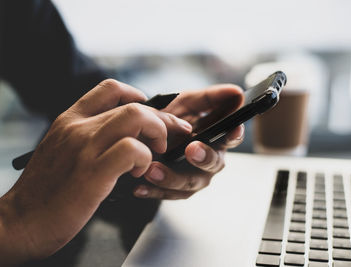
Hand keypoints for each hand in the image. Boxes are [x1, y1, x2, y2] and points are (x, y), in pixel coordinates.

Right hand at [0, 79, 191, 264]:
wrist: (21, 221)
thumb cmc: (47, 190)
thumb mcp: (62, 150)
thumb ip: (88, 137)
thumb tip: (125, 135)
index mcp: (70, 120)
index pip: (110, 89)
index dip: (137, 95)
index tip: (149, 108)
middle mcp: (78, 128)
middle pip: (134, 106)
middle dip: (162, 121)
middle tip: (169, 139)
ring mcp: (85, 148)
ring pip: (136, 118)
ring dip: (156, 135)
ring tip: (154, 154)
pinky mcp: (93, 172)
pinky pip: (132, 149)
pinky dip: (144, 159)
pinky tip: (138, 173)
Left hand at [133, 84, 244, 199]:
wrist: (144, 136)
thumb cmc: (172, 118)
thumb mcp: (188, 103)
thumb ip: (211, 98)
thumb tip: (237, 92)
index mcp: (216, 138)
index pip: (231, 137)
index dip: (234, 134)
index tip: (233, 129)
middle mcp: (209, 159)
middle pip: (214, 163)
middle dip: (204, 157)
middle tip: (191, 149)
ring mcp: (194, 176)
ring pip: (191, 183)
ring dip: (173, 178)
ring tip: (153, 170)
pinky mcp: (176, 190)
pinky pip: (168, 194)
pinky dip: (154, 191)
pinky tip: (140, 187)